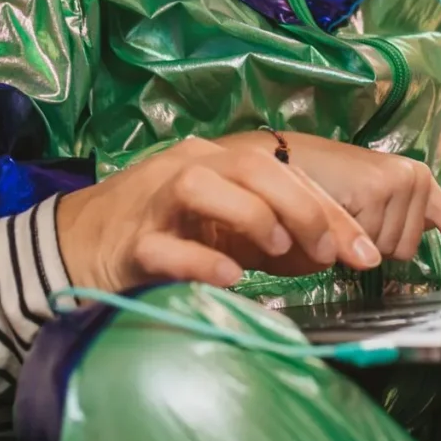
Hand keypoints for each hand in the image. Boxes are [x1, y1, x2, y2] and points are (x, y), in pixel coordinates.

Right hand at [55, 135, 382, 290]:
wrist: (74, 247)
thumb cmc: (162, 233)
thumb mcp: (224, 225)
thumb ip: (272, 230)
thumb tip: (334, 251)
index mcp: (218, 163)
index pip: (286, 173)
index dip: (332, 211)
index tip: (366, 254)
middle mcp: (189, 170)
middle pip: (251, 166)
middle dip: (301, 206)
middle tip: (329, 253)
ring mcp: (155, 204)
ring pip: (202, 185)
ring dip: (250, 213)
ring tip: (280, 250)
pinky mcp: (129, 244)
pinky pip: (164, 246)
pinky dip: (199, 259)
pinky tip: (229, 277)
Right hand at [261, 132, 440, 264]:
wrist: (279, 162)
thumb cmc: (321, 182)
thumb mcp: (373, 200)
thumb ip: (404, 219)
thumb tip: (434, 238)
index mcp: (418, 179)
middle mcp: (414, 178)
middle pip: (409, 249)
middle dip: (380, 245)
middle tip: (353, 217)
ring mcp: (396, 183)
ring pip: (388, 251)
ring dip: (362, 244)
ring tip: (341, 213)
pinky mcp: (375, 191)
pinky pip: (369, 245)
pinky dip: (348, 240)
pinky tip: (334, 211)